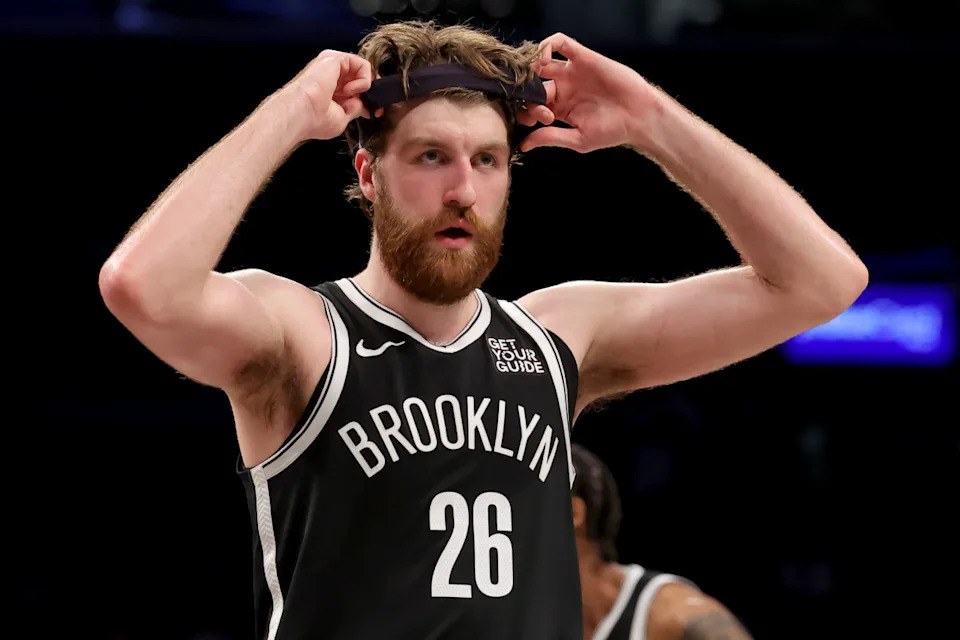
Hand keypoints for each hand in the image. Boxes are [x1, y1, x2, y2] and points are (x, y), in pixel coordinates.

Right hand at [283, 50, 375, 140]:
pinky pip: (363, 65)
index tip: (373, 112)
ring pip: (363, 70)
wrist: (301, 112)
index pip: (355, 88)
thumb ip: (354, 109)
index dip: (367, 99)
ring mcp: (333, 65)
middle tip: (371, 107)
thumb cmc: (314, 119)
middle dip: (370, 93)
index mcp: (330, 89)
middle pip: (360, 77)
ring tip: (350, 98)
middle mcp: (331, 75)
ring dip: (363, 88)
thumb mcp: (341, 118)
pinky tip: (350, 90)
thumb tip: (364, 106)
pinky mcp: (336, 58)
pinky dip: (363, 80)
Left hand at [517, 33, 658, 153]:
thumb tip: (524, 145)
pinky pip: (561, 43)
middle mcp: (563, 88)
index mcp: (560, 108)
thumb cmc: (613, 131)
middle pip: (533, 83)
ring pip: (542, 60)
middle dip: (527, 91)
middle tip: (533, 100)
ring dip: (531, 65)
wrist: (639, 115)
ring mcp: (571, 72)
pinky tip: (543, 60)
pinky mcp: (583, 57)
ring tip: (532, 76)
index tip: (534, 120)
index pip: (532, 105)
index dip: (527, 111)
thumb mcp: (578, 139)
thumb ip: (550, 137)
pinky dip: (547, 46)